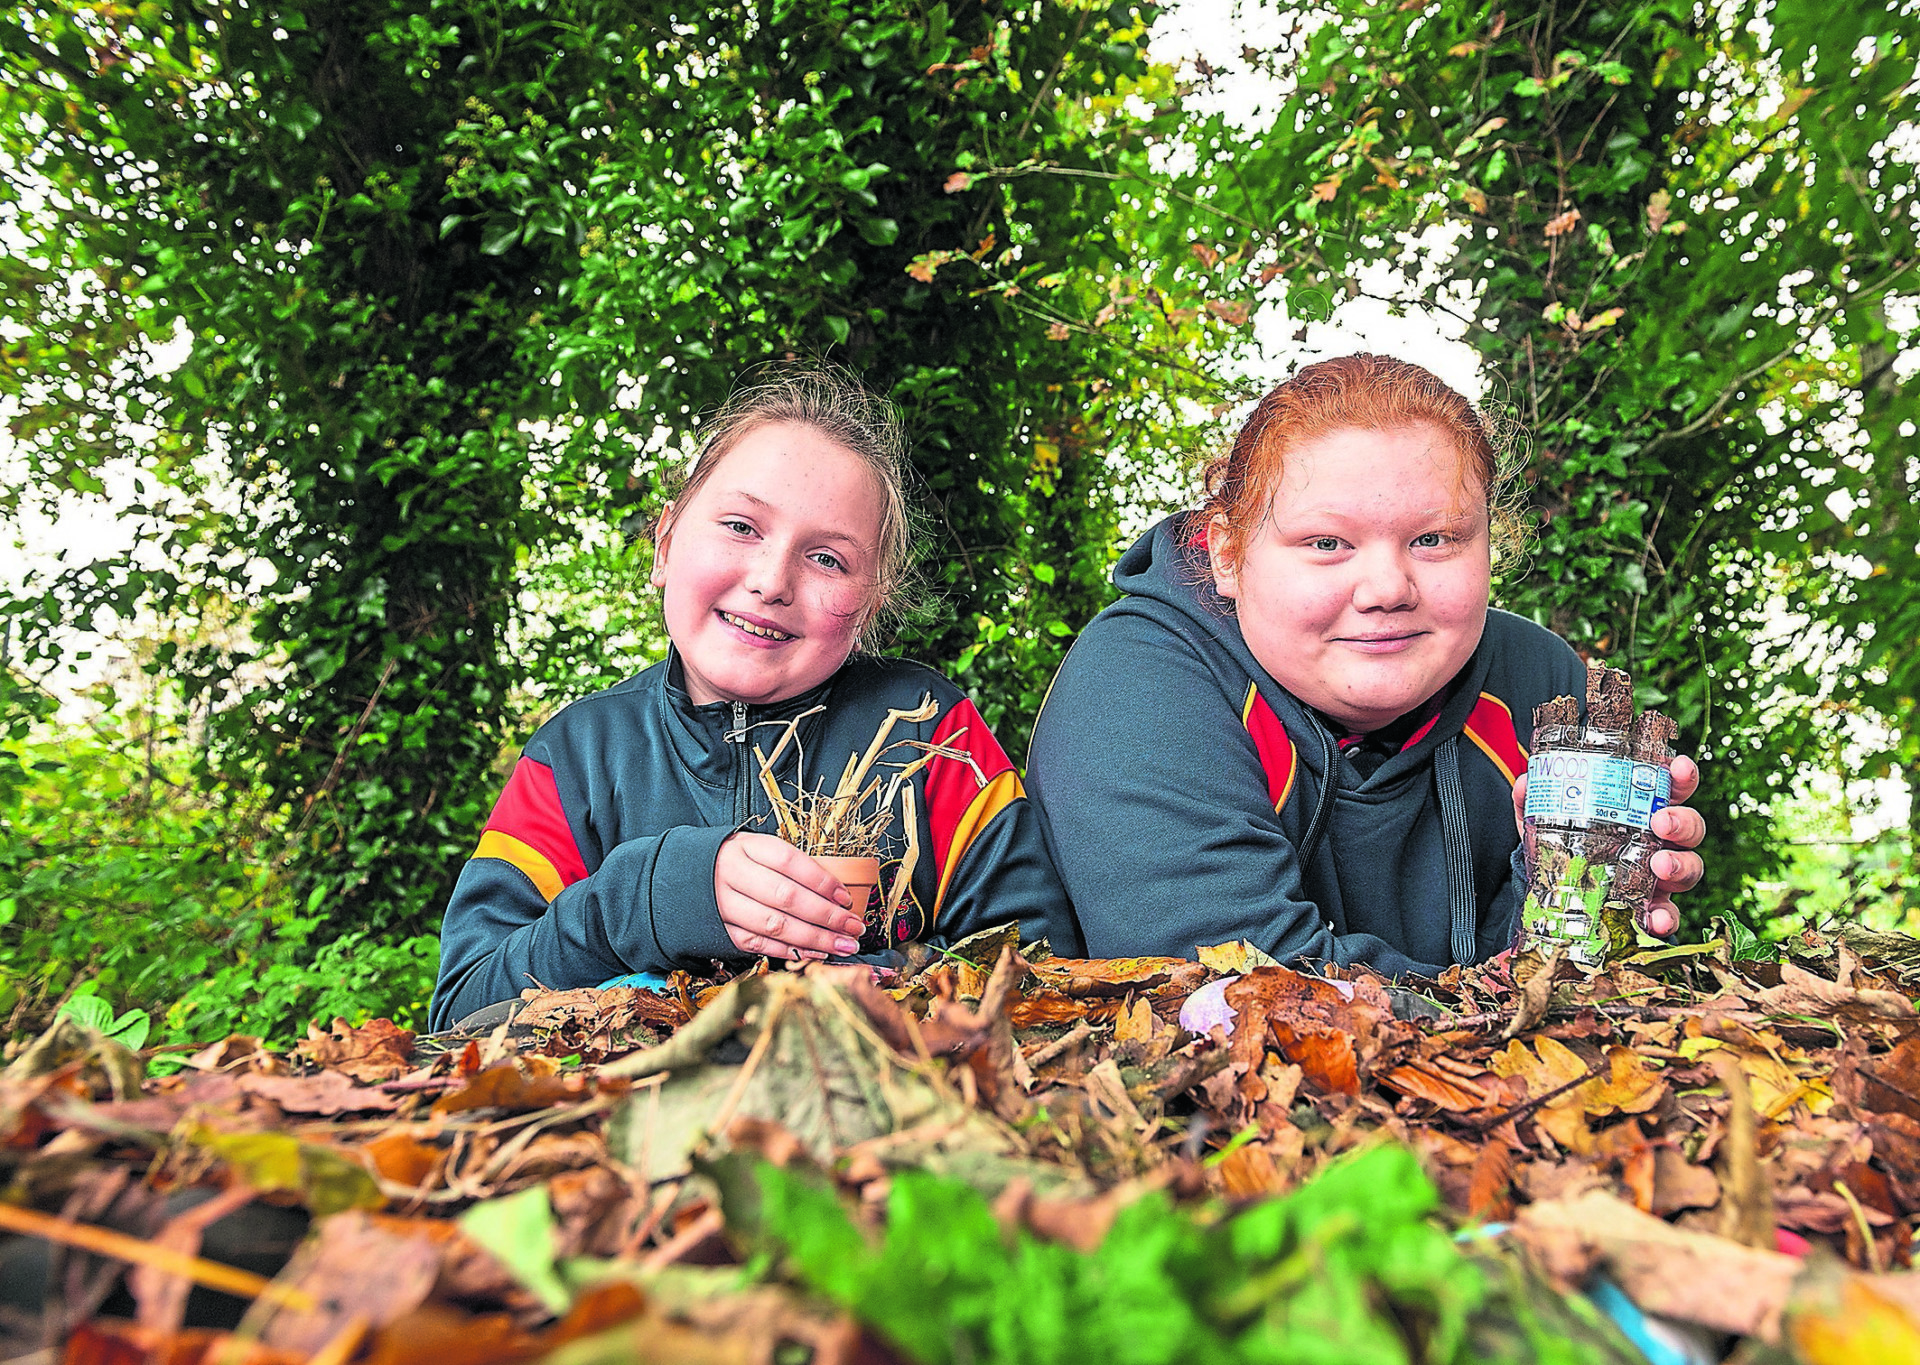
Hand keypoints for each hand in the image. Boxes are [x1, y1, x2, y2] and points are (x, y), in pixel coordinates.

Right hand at [715, 832, 865, 961]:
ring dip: (814, 939)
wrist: (684, 877)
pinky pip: (759, 945)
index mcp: (746, 847)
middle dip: (826, 916)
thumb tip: (836, 893)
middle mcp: (733, 874)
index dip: (821, 881)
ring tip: (842, 945)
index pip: (790, 861)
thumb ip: (791, 866)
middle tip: (853, 927)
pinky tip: (815, 954)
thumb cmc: (735, 861)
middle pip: (786, 897)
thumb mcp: (757, 849)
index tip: (845, 897)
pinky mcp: (721, 930)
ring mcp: (724, 905)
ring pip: (774, 925)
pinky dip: (790, 951)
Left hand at [1513, 756, 1704, 937]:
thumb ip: (1536, 800)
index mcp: (1643, 808)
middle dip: (1681, 821)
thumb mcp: (1549, 818)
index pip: (1672, 786)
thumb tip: (1525, 783)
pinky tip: (1657, 920)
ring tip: (1660, 866)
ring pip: (1690, 867)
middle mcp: (1661, 840)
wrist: (1556, 889)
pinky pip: (1671, 914)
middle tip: (1660, 822)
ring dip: (1680, 865)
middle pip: (1690, 826)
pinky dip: (1667, 918)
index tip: (1677, 768)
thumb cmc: (1568, 841)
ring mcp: (1662, 875)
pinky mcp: (1655, 908)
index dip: (1681, 776)